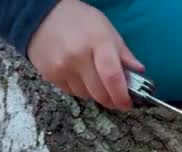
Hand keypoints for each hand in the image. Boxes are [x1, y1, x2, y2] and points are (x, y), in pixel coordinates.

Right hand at [27, 0, 144, 110]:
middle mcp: (78, 57)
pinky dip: (81, 90)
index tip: (128, 104)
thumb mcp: (107, 30)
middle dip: (112, 100)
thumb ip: (124, 53)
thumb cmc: (81, 21)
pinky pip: (72, 93)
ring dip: (96, 94)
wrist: (43, 16)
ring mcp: (62, 67)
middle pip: (100, 92)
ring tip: (97, 81)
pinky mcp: (50, 76)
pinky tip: (82, 77)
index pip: (112, 77)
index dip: (122, 96)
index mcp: (98, 42)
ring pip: (86, 95)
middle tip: (118, 100)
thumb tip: (138, 72)